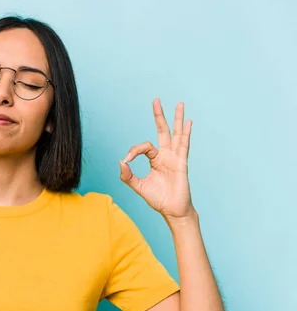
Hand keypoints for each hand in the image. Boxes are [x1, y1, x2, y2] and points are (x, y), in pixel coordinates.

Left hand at [119, 98, 194, 218]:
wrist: (172, 210)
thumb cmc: (158, 199)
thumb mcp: (138, 187)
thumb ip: (128, 176)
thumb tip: (121, 161)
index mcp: (155, 160)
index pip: (144, 147)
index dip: (134, 150)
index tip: (127, 160)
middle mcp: (166, 156)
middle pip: (162, 131)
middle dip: (159, 115)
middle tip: (156, 99)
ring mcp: (175, 158)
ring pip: (176, 134)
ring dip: (177, 119)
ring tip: (179, 104)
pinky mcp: (182, 163)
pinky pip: (184, 145)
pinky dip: (186, 133)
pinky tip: (188, 122)